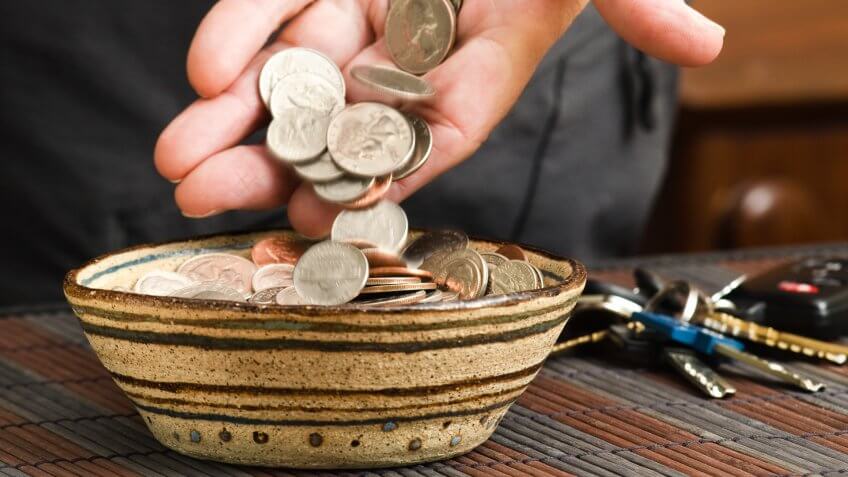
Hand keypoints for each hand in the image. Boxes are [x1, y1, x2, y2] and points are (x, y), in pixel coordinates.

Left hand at [155, 0, 723, 237]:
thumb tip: (705, 42)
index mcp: (484, 57)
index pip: (435, 130)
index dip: (380, 177)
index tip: (320, 216)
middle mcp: (418, 45)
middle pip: (344, 119)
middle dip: (276, 163)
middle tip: (210, 203)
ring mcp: (363, 8)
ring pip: (293, 75)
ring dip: (233, 118)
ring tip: (180, 164)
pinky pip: (277, 2)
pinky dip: (242, 33)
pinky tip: (206, 72)